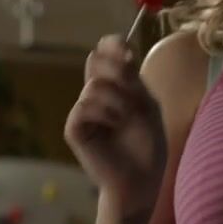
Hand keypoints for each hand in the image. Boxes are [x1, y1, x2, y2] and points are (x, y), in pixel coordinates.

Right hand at [64, 35, 166, 223]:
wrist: (141, 179)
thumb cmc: (148, 144)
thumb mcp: (147, 104)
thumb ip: (132, 78)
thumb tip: (118, 52)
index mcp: (115, 86)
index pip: (105, 54)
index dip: (112, 44)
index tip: (127, 51)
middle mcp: (95, 94)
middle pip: (97, 61)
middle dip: (118, 72)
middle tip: (134, 92)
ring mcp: (83, 111)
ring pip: (94, 86)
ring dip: (118, 101)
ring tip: (125, 120)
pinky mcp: (74, 129)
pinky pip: (84, 107)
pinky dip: (104, 114)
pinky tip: (113, 127)